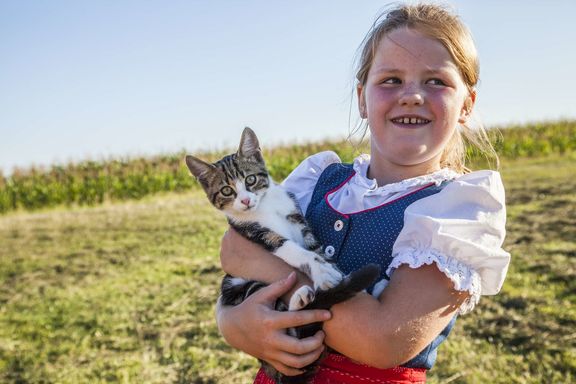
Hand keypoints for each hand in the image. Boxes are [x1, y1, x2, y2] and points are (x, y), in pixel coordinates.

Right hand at [217, 272, 331, 375]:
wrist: (232, 328)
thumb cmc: (249, 308)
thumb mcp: (261, 295)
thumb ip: (279, 286)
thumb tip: (294, 274)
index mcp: (270, 321)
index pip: (297, 319)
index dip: (315, 316)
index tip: (328, 314)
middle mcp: (271, 339)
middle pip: (299, 347)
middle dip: (316, 342)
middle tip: (322, 334)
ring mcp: (270, 352)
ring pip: (295, 362)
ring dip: (312, 357)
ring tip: (320, 347)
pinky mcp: (269, 359)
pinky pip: (287, 370)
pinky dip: (300, 369)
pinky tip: (308, 360)